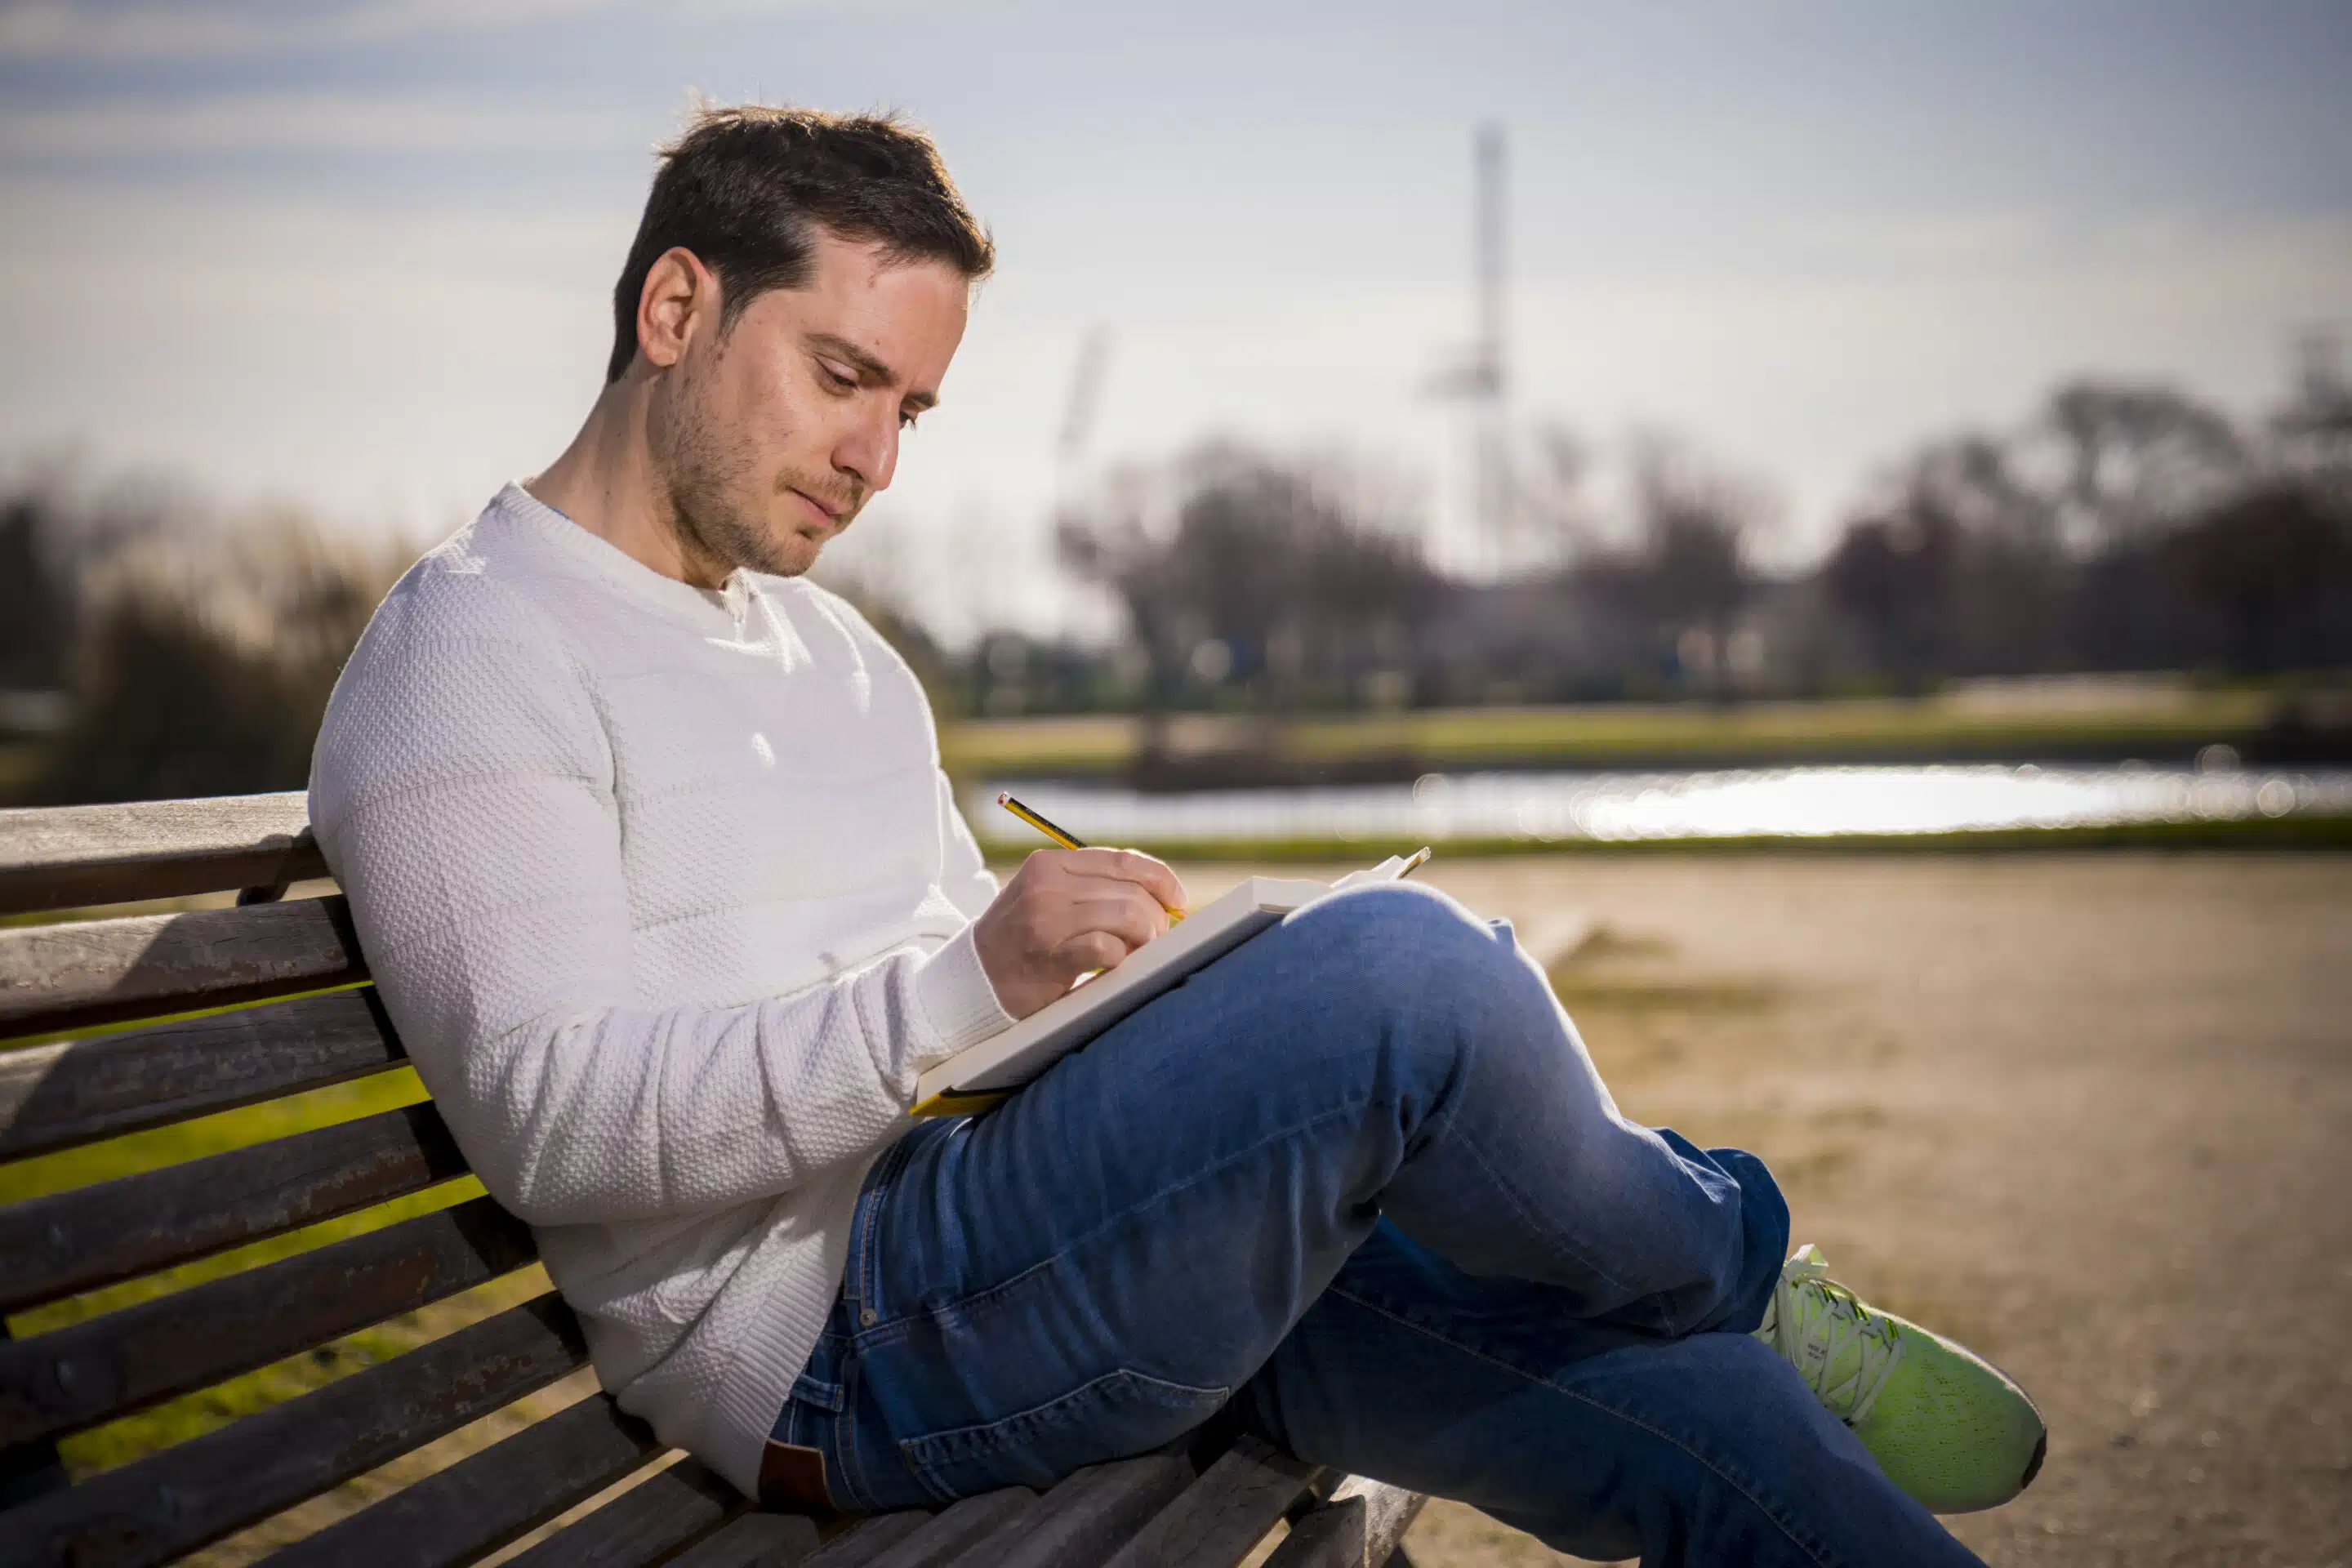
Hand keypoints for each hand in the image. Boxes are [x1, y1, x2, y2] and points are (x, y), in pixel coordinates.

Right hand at [971, 848, 1188, 1018]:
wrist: (974, 979)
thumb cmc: (1022, 940)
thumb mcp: (1046, 896)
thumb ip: (1090, 886)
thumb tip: (1158, 894)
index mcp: (1049, 864)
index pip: (1122, 860)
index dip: (1160, 878)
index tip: (1178, 899)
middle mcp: (1047, 885)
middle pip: (1130, 890)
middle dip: (1156, 917)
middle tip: (1157, 938)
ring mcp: (1047, 919)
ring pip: (1127, 915)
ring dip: (1145, 938)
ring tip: (1140, 952)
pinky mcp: (1050, 956)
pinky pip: (1108, 948)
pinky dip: (1122, 958)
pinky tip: (1114, 966)